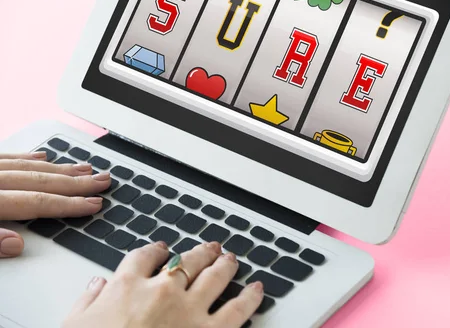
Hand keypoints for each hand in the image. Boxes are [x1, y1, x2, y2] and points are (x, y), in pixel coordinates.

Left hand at [0, 152, 110, 257]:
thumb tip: (16, 244)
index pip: (37, 203)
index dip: (68, 204)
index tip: (93, 204)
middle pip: (40, 181)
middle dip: (76, 183)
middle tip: (101, 181)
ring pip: (28, 167)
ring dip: (59, 169)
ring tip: (84, 169)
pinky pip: (7, 157)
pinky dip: (28, 158)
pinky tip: (43, 157)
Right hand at [63, 241, 263, 327]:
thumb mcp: (73, 326)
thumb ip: (86, 302)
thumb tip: (96, 285)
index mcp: (127, 286)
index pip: (145, 257)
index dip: (156, 250)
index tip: (162, 249)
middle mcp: (162, 291)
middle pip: (186, 261)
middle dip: (200, 252)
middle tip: (209, 248)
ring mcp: (189, 310)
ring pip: (214, 276)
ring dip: (225, 264)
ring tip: (231, 259)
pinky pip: (236, 310)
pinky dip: (250, 298)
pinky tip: (257, 290)